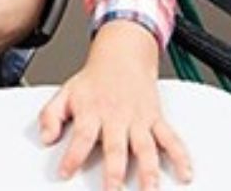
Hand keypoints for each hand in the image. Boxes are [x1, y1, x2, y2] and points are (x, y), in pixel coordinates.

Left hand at [38, 20, 192, 190]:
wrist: (122, 54)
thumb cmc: (94, 79)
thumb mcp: (65, 92)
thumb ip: (50, 116)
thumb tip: (45, 138)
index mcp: (92, 111)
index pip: (81, 136)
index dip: (72, 156)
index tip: (65, 173)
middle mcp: (116, 116)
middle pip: (115, 147)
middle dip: (114, 173)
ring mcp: (138, 119)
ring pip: (146, 148)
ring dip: (149, 172)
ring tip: (150, 190)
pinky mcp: (156, 119)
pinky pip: (170, 138)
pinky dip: (181, 156)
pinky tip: (184, 173)